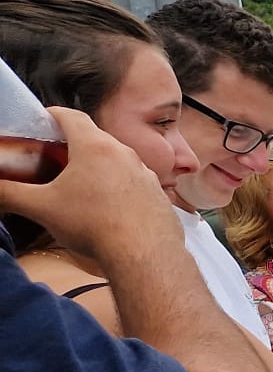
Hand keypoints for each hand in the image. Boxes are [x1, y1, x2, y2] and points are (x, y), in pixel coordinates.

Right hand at [0, 108, 177, 262]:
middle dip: (75, 144)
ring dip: (99, 167)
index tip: (44, 120)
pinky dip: (120, 188)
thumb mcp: (41, 207)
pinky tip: (110, 207)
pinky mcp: (159, 196)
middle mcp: (125, 154)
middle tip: (56, 156)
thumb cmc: (92, 225)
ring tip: (82, 185)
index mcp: (95, 147)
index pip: (71, 116)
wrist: (145, 256)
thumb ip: (10, 193)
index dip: (54, 115)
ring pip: (118, 162)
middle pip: (96, 138)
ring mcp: (147, 175)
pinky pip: (135, 184)